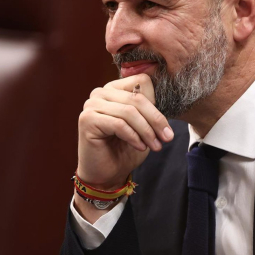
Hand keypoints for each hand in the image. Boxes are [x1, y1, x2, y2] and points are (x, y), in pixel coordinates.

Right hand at [77, 73, 173, 195]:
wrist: (107, 173)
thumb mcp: (144, 124)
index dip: (157, 105)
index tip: (166, 127)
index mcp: (115, 88)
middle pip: (137, 98)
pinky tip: (140, 147)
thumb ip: (150, 107)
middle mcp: (100, 93)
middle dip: (156, 120)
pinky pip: (119, 124)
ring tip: (156, 146)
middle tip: (167, 138)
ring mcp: (92, 105)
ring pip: (129, 112)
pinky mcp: (87, 120)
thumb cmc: (126, 148)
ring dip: (146, 131)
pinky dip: (134, 137)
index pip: (142, 82)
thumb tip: (167, 94)